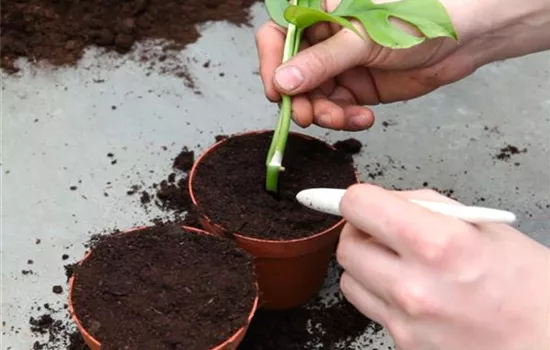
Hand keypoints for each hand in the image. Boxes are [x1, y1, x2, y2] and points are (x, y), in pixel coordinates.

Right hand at [255, 0, 549, 130]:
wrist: (463, 38)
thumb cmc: (418, 19)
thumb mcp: (364, 38)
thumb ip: (323, 61)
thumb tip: (282, 81)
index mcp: (320, 14)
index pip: (277, 37)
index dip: (271, 64)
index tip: (277, 91)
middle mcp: (324, 41)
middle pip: (292, 75)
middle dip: (300, 98)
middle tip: (309, 116)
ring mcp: (339, 66)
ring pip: (313, 97)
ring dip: (325, 113)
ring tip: (345, 119)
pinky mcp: (356, 88)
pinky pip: (337, 109)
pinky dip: (345, 119)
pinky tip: (363, 118)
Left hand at [336, 184, 549, 349]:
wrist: (549, 343)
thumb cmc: (528, 284)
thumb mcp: (482, 225)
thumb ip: (423, 207)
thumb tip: (382, 201)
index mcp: (438, 243)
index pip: (359, 207)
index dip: (358, 199)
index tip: (364, 203)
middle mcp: (415, 285)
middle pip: (347, 247)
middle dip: (359, 232)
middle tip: (380, 231)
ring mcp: (407, 321)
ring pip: (350, 280)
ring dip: (365, 265)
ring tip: (396, 263)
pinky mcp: (405, 345)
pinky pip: (372, 309)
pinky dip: (381, 294)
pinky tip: (410, 291)